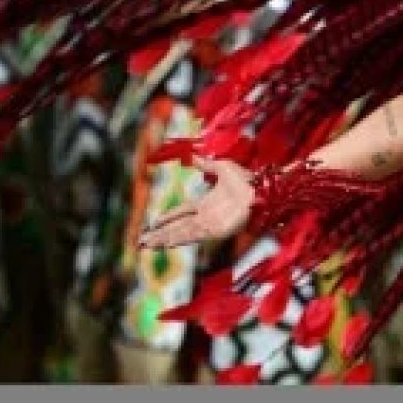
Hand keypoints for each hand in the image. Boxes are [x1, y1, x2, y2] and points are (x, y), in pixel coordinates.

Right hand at [137, 157, 253, 249]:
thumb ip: (205, 164)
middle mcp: (205, 217)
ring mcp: (210, 225)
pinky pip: (193, 235)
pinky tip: (167, 243)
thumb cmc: (247, 180)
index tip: (151, 224)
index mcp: (205, 204)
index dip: (166, 219)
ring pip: (180, 234)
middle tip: (140, 243)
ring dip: (163, 239)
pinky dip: (179, 239)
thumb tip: (193, 156)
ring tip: (147, 246)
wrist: (262, 188)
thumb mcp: (221, 167)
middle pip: (176, 227)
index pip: (180, 213)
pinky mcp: (216, 230)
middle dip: (158, 235)